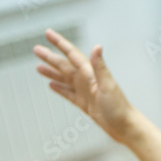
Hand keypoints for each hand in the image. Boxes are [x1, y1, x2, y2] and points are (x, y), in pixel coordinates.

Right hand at [34, 28, 135, 143]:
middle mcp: (87, 81)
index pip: (71, 54)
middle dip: (50, 57)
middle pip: (64, 65)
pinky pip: (68, 94)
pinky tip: (51, 85)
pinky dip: (59, 88)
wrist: (125, 127)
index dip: (59, 43)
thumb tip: (97, 46)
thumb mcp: (107, 85)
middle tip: (36, 49)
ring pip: (64, 79)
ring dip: (51, 72)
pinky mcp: (85, 104)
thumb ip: (100, 66)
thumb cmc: (119, 108)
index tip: (48, 33)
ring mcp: (85, 92)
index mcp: (90, 74)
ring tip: (38, 67)